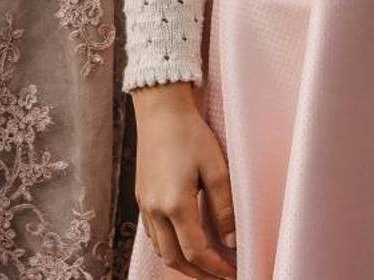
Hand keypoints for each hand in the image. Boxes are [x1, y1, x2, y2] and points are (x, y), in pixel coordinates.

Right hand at [133, 84, 236, 276]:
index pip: (196, 251)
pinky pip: (154, 235)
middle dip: (198, 273)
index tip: (232, 271)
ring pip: (161, 250)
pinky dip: (169, 246)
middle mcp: (155, 210)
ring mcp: (145, 206)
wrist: (160, 110)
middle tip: (220, 275)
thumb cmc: (191, 133)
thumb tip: (232, 240)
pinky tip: (184, 241)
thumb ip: (224, 206)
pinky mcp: (141, 198)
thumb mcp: (215, 166)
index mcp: (175, 204)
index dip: (215, 267)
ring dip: (183, 263)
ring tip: (206, 264)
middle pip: (174, 259)